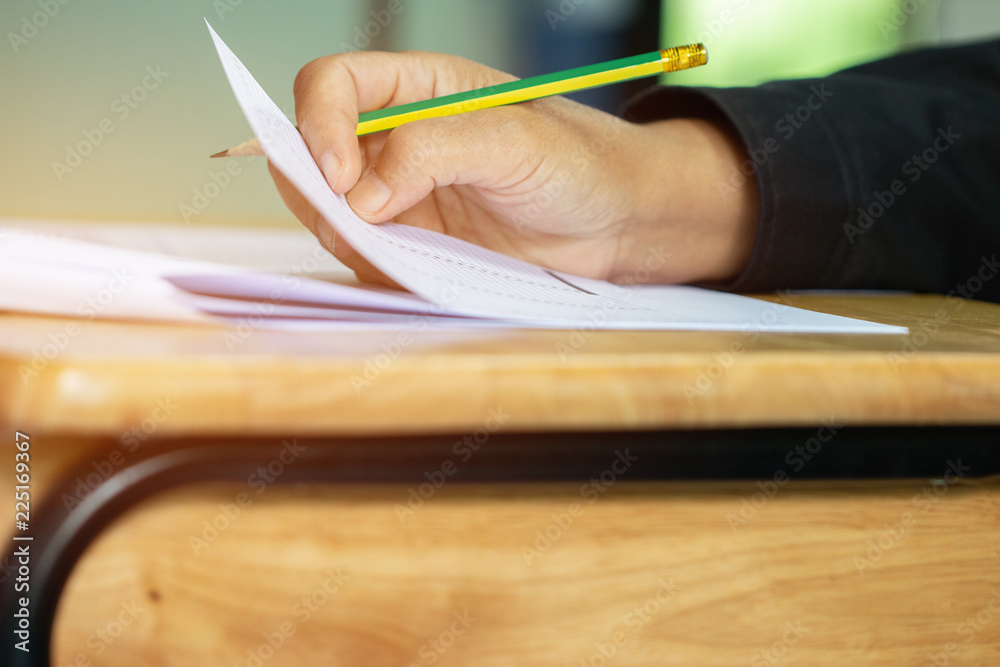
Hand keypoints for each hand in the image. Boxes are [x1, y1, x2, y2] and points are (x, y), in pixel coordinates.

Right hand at [269, 51, 757, 285]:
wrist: (617, 227)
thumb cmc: (581, 165)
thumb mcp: (515, 141)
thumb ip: (432, 150)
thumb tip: (360, 194)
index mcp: (419, 89)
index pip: (333, 86)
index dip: (318, 124)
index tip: (338, 175)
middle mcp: (400, 141)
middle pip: (312, 152)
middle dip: (318, 189)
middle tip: (358, 223)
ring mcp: (403, 196)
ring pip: (329, 213)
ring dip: (345, 235)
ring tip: (401, 248)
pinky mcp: (416, 246)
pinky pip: (366, 260)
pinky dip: (375, 269)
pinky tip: (420, 269)